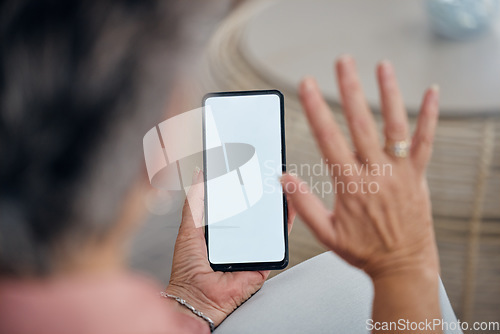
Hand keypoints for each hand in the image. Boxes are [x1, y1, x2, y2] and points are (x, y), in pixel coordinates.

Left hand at [166, 168, 294, 327]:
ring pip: (268, 224)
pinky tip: (288, 208)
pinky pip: (278, 241)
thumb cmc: (188, 269)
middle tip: (265, 173)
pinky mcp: (264, 260)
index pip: (234, 203)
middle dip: (260, 194)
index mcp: (220, 230)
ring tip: (279, 185)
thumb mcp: (189, 227)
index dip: (241, 186)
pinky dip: (285, 224)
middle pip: (253, 212)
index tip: (247, 169)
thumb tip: (198, 174)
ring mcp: (252, 249)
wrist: (198, 297)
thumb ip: (195, 202)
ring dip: (275, 206)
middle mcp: (237, 239)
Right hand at [281, 56, 439, 279]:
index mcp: (350, 185)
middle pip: (361, 124)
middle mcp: (376, 174)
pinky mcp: (417, 176)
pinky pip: (426, 143)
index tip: (307, 86)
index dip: (316, 109)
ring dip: (388, 94)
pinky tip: (432, 93)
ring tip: (381, 67)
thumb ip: (304, 205)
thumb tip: (284, 178)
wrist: (402, 266)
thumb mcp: (327, 234)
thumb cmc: (364, 251)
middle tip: (342, 62)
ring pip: (394, 127)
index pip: (328, 139)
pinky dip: (430, 116)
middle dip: (349, 90)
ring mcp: (400, 173)